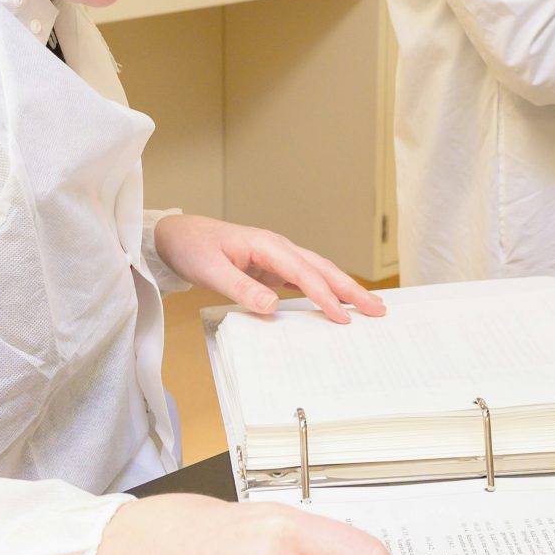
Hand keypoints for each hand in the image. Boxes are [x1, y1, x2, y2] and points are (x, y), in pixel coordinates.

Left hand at [153, 214, 386, 323]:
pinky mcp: (270, 268)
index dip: (325, 295)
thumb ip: (241, 288)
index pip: (304, 273)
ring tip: (368, 306)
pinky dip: (323, 290)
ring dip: (344, 289)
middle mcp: (278, 248)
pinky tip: (335, 303)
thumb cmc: (192, 248)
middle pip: (322, 269)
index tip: (342, 317)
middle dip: (351, 289)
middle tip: (378, 309)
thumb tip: (273, 306)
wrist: (176, 237)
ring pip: (318, 272)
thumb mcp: (211, 270)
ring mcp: (276, 258)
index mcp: (268, 245)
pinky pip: (303, 279)